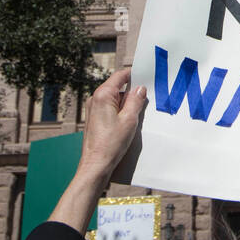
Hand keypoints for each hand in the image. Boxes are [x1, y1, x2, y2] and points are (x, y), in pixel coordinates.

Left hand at [77, 68, 146, 185]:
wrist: (96, 164)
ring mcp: (93, 109)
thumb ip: (135, 101)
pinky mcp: (94, 119)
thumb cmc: (111, 144)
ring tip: (137, 114)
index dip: (133, 75)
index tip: (146, 76)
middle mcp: (95, 99)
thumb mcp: (129, 120)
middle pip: (117, 87)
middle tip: (146, 99)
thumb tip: (140, 89)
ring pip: (114, 99)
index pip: (120, 76)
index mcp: (103, 95)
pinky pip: (109, 109)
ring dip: (126, 104)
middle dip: (131, 92)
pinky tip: (128, 122)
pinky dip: (120, 111)